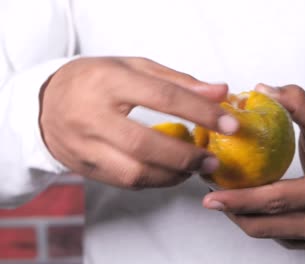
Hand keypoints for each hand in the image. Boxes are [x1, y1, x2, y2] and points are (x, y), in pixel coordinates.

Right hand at [40, 57, 238, 188]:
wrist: (45, 104)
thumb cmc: (96, 80)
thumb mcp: (134, 68)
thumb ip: (178, 81)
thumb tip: (220, 92)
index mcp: (107, 81)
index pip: (163, 98)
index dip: (201, 112)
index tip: (229, 124)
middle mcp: (92, 116)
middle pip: (145, 145)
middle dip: (187, 157)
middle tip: (212, 159)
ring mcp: (84, 146)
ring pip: (134, 172)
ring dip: (173, 175)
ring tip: (194, 168)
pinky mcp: (84, 168)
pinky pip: (125, 182)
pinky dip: (155, 181)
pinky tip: (171, 173)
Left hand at [202, 84, 304, 248]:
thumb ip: (299, 103)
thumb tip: (262, 89)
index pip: (278, 198)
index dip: (242, 199)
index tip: (212, 194)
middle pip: (266, 223)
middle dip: (231, 211)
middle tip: (208, 198)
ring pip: (264, 233)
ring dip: (238, 217)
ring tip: (220, 197)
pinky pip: (271, 235)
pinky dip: (252, 221)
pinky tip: (240, 205)